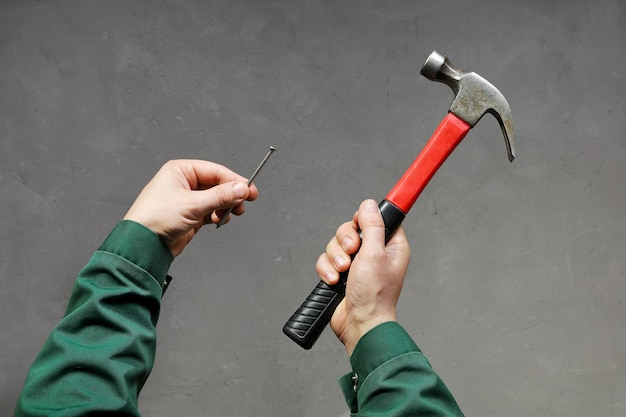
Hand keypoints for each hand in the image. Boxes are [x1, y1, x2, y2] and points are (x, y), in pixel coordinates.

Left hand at [124, 159, 257, 255]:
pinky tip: (219, 220)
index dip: (234, 180)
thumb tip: (241, 189)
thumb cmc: (156, 218)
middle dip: (231, 195)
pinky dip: (218, 215)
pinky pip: (211, 211)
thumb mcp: (193, 204)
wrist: (142, 245)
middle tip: (245, 202)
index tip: (249, 190)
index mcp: (180, 171)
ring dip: (225, 206)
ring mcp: (187, 199)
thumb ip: (220, 196)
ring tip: (231, 214)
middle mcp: (184, 182)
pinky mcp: (189, 215)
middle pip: (217, 184)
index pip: (215, 171)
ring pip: (216, 198)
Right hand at [317, 199, 409, 354]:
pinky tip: (335, 281)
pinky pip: (326, 260)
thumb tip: (369, 205)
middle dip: (345, 241)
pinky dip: (327, 270)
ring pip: (336, 244)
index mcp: (390, 245)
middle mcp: (374, 253)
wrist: (360, 323)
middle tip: (352, 253)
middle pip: (351, 229)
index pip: (377, 219)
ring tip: (343, 272)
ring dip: (335, 258)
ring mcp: (356, 264)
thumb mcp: (375, 253)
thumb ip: (372, 226)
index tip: (359, 223)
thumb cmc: (375, 295)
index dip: (365, 219)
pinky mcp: (340, 274)